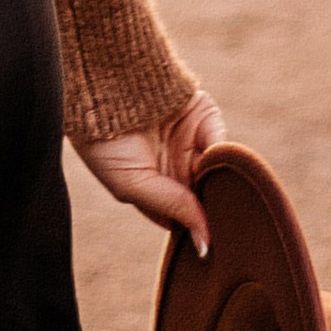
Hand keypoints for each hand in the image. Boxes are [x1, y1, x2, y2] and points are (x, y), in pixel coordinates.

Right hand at [74, 89, 224, 256]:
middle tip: (225, 228)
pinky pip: (225, 147)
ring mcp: (193, 144)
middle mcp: (177, 168)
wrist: (102, 86)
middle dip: (216, 209)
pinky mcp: (206, 120)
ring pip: (221, 174)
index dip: (197, 228)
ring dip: (225, 186)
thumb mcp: (132, 185)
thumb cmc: (104, 143)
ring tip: (223, 200)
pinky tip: (218, 169)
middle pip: (207, 196)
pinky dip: (227, 159)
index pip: (185, 216)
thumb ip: (172, 209)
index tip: (209, 244)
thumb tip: (205, 245)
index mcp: (156, 188)